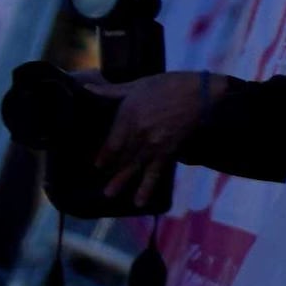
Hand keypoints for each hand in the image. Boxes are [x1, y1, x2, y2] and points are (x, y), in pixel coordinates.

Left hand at [96, 70, 214, 211]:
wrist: (199, 94)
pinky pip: (157, 172)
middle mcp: (139, 134)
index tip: (98, 165)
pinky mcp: (170, 151)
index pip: (112, 143)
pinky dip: (148, 187)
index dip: (104, 156)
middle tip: (104, 190)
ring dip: (124, 183)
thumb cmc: (166, 86)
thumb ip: (111, 91)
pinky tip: (141, 200)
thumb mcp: (136, 85)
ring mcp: (155, 145)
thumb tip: (86, 88)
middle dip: (112, 174)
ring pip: (136, 167)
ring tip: (111, 196)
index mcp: (128, 117)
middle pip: (122, 158)